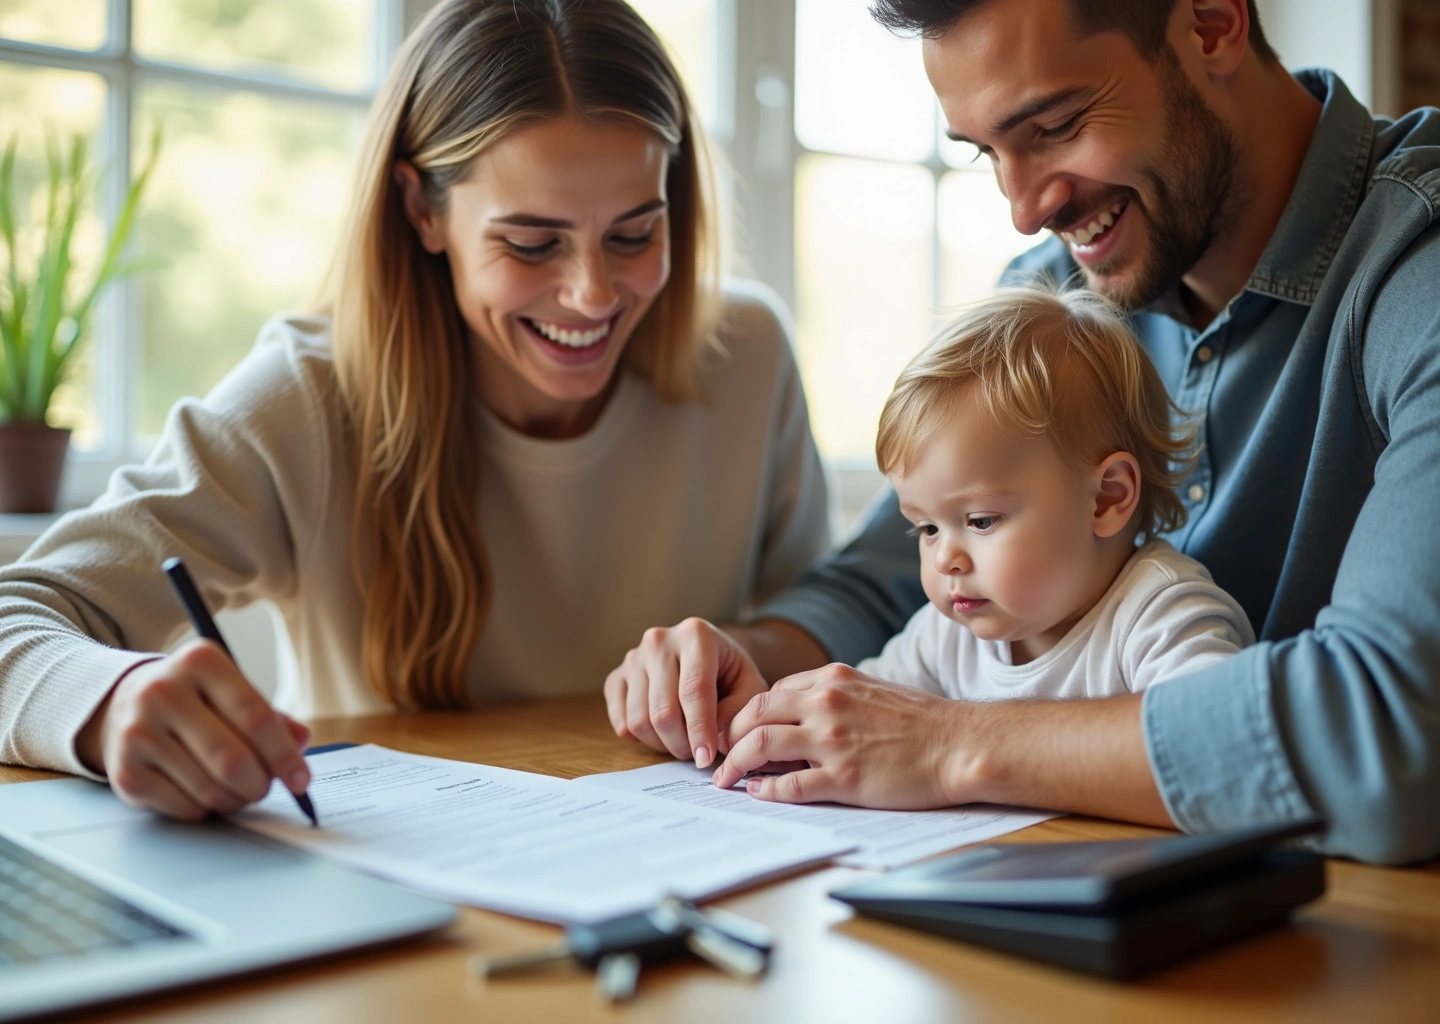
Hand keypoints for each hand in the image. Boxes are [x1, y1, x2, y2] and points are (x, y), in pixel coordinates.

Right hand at [75, 639, 312, 821]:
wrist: (122, 707)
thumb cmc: (194, 702)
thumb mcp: (231, 692)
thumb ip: (270, 717)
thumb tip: (301, 740)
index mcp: (199, 662)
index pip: (255, 716)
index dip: (284, 754)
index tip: (302, 779)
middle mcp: (163, 692)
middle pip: (232, 759)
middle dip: (260, 784)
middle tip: (266, 788)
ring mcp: (138, 733)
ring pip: (210, 789)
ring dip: (235, 799)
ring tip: (237, 788)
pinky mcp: (124, 773)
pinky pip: (185, 808)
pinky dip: (206, 809)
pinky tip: (203, 791)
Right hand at [604, 617, 768, 766]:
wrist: (705, 654)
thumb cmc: (729, 672)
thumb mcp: (750, 685)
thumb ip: (740, 709)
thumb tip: (716, 736)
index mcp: (695, 635)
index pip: (694, 690)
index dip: (700, 730)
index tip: (706, 758)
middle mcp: (659, 641)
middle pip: (663, 710)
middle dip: (682, 743)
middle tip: (698, 752)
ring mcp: (633, 658)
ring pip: (639, 720)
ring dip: (663, 743)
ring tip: (683, 740)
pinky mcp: (617, 676)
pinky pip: (621, 721)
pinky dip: (641, 738)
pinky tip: (661, 732)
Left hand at [712, 663, 967, 808]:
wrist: (960, 744)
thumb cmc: (922, 721)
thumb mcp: (871, 691)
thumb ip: (833, 698)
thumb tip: (799, 716)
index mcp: (831, 680)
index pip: (770, 693)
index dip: (747, 716)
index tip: (738, 733)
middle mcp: (825, 704)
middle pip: (753, 715)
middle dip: (729, 737)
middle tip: (720, 756)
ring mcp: (832, 741)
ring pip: (760, 746)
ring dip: (735, 766)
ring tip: (725, 779)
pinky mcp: (843, 777)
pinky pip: (789, 786)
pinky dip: (766, 791)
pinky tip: (758, 793)